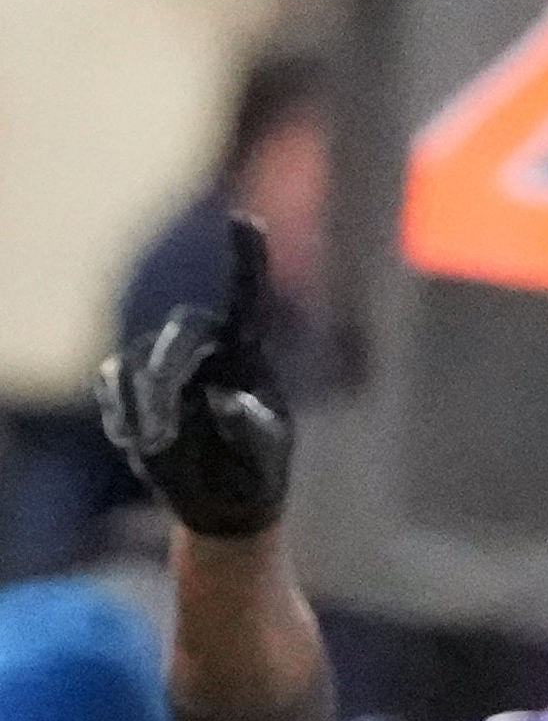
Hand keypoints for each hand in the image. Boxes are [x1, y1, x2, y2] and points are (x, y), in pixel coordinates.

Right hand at [95, 218, 294, 538]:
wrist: (223, 500)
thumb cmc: (254, 473)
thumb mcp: (263, 460)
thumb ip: (252, 431)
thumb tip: (224, 398)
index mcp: (247, 355)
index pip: (246, 300)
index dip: (246, 260)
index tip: (245, 220)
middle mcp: (204, 346)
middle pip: (178, 335)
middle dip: (168, 378)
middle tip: (168, 435)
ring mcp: (161, 359)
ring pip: (137, 364)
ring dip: (144, 410)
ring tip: (163, 449)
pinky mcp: (128, 380)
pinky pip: (111, 382)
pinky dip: (122, 415)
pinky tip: (139, 445)